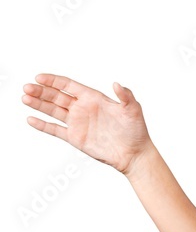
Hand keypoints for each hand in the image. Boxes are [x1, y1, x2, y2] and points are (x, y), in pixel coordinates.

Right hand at [22, 74, 153, 176]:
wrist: (134, 154)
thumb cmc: (136, 130)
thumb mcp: (133, 110)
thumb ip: (125, 95)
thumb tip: (117, 84)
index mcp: (93, 98)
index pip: (68, 85)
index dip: (53, 80)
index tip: (39, 77)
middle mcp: (82, 108)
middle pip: (56, 96)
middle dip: (41, 91)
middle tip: (27, 88)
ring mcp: (78, 123)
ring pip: (53, 111)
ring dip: (39, 104)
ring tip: (24, 98)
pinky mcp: (76, 138)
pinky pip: (56, 130)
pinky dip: (43, 125)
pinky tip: (31, 119)